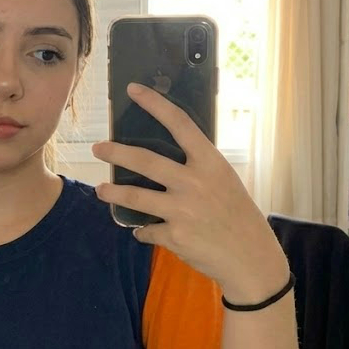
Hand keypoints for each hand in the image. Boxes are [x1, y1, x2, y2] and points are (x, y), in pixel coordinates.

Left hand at [91, 82, 288, 300]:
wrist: (250, 258)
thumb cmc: (238, 215)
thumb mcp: (225, 181)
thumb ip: (198, 167)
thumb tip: (164, 157)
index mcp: (210, 163)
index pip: (179, 124)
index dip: (155, 104)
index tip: (133, 90)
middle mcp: (194, 183)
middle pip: (145, 161)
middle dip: (116, 153)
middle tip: (97, 149)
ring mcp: (182, 210)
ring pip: (135, 197)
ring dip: (113, 194)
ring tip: (101, 191)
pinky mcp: (174, 236)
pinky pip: (146, 230)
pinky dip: (142, 231)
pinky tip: (142, 231)